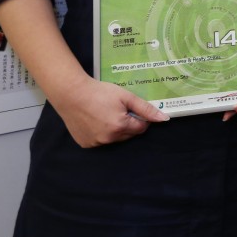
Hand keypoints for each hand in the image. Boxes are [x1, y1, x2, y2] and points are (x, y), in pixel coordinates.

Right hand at [51, 76, 168, 147]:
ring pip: (115, 139)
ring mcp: (95, 143)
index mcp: (121, 127)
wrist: (71, 94)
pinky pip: (100, 140)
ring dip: (116, 130)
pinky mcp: (85, 144)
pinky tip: (96, 120)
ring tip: (106, 113)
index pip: (141, 128)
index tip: (133, 109)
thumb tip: (164, 119)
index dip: (141, 118)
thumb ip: (146, 109)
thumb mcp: (126, 97)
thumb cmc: (100, 92)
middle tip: (119, 110)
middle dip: (129, 124)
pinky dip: (102, 133)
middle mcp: (109, 139)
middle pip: (129, 135)